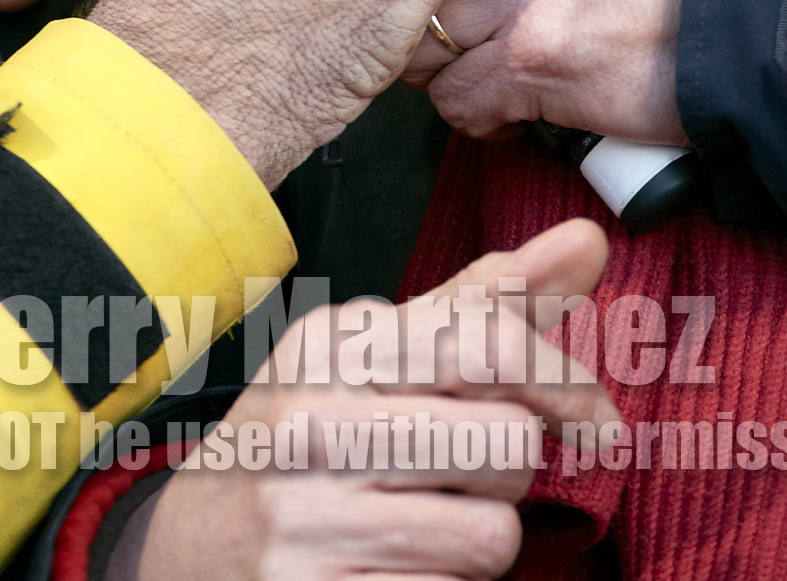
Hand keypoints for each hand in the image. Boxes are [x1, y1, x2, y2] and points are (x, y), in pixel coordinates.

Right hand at [116, 218, 614, 579]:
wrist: (193, 547)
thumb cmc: (309, 434)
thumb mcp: (378, 353)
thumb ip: (486, 301)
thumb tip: (589, 238)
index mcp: (336, 344)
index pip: (490, 343)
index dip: (564, 384)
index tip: (594, 420)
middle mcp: (315, 419)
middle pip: (507, 443)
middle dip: (510, 469)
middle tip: (469, 471)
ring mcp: (311, 517)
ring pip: (492, 533)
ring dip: (480, 533)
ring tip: (427, 516)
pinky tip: (396, 559)